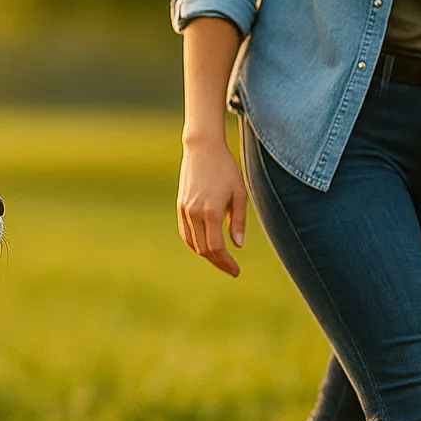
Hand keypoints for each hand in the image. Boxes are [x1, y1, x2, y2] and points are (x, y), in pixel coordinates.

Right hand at [178, 138, 247, 276]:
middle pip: (204, 249)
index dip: (226, 263)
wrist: (203, 149)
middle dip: (218, 262)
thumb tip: (237, 245)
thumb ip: (238, 221)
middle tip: (231, 269)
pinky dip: (194, 244)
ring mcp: (185, 210)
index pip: (216, 248)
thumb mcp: (239, 193)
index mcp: (211, 211)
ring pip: (193, 243)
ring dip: (206, 255)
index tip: (236, 271)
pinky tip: (205, 247)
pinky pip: (185, 233)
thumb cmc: (226, 169)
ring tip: (220, 259)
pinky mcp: (180, 206)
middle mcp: (195, 213)